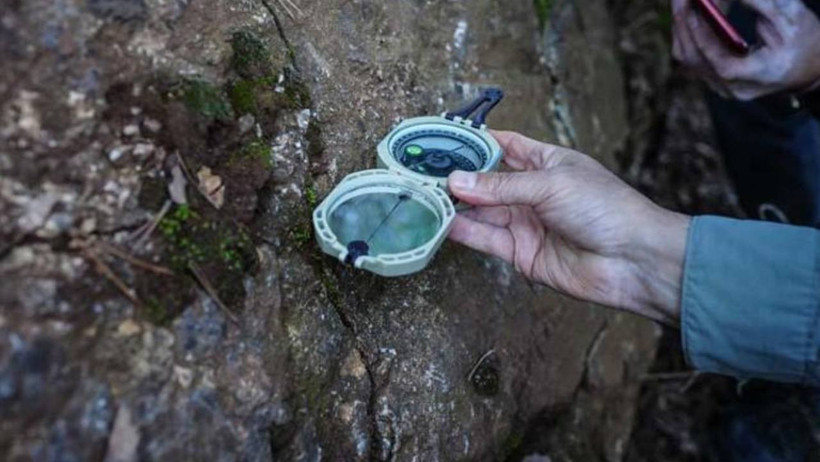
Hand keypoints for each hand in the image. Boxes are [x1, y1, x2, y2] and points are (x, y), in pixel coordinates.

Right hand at [447, 131, 690, 324]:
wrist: (633, 261)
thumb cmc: (606, 210)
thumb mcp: (551, 184)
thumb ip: (500, 186)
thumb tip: (457, 180)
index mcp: (547, 163)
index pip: (505, 145)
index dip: (476, 140)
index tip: (444, 136)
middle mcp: (534, 192)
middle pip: (486, 181)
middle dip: (458, 177)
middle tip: (423, 172)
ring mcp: (526, 224)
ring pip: (482, 211)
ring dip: (456, 205)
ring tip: (425, 196)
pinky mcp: (522, 254)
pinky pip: (486, 239)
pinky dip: (464, 231)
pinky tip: (443, 221)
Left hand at [672, 0, 819, 99]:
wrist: (805, 67)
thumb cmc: (802, 40)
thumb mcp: (790, 18)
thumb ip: (760, 4)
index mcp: (763, 76)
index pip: (724, 67)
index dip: (706, 40)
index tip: (695, 12)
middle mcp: (737, 89)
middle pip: (697, 62)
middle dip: (685, 26)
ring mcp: (722, 88)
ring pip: (689, 60)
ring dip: (682, 27)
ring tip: (683, 1)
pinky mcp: (714, 80)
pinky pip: (691, 58)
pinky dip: (688, 34)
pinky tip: (690, 13)